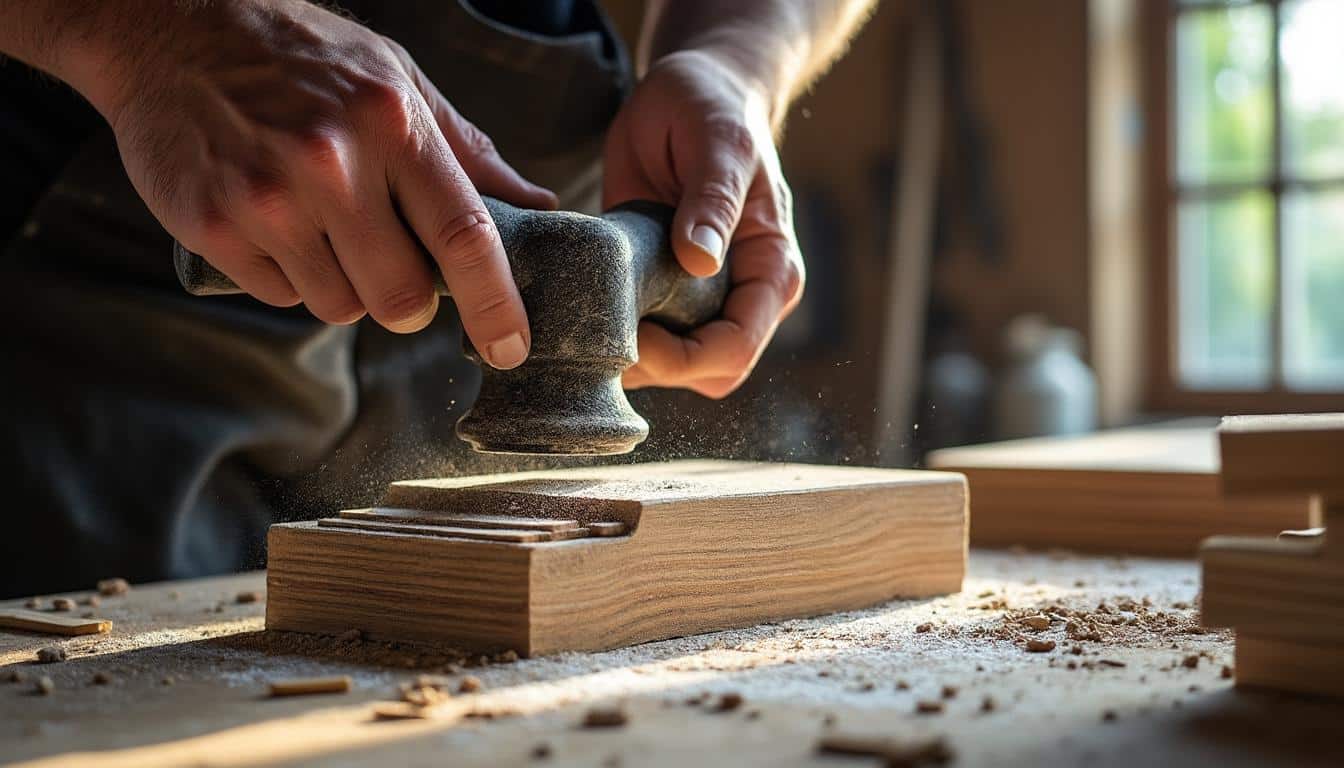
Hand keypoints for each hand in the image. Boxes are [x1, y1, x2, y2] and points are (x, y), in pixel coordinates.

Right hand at [100, 1, 555, 367]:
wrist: (168, 29)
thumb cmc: (300, 57)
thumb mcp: (395, 79)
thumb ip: (465, 150)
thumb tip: (536, 205)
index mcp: (392, 122)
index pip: (464, 235)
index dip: (496, 303)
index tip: (511, 345)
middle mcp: (331, 162)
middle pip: (402, 296)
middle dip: (410, 303)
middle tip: (396, 273)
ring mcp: (267, 197)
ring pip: (339, 306)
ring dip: (345, 287)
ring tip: (322, 228)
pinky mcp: (212, 225)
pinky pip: (280, 296)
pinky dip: (290, 278)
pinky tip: (276, 225)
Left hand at [603, 50, 803, 397]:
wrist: (689, 92)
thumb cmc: (714, 110)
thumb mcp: (719, 143)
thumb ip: (713, 200)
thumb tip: (701, 261)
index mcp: (769, 270)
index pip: (736, 348)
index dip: (687, 359)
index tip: (638, 337)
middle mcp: (739, 295)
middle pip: (704, 372)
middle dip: (655, 368)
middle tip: (600, 333)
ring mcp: (700, 297)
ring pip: (670, 365)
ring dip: (628, 356)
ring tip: (584, 320)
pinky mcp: (661, 289)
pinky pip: (641, 337)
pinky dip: (611, 333)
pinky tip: (581, 309)